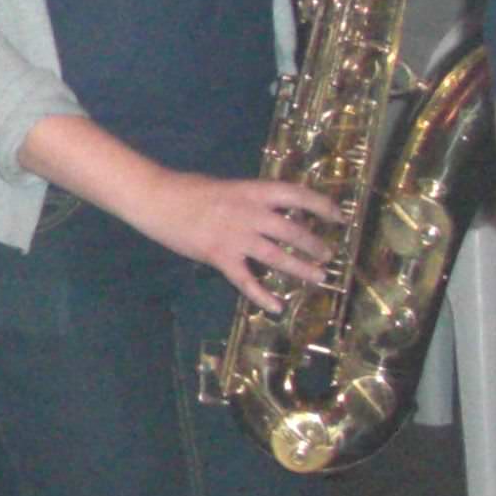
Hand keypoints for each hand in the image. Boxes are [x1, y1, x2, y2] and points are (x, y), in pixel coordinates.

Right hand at [117, 169, 338, 312]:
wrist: (156, 198)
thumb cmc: (189, 190)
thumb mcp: (227, 189)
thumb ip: (250, 202)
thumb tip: (276, 215)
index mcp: (251, 191)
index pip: (296, 195)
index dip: (322, 206)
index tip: (339, 216)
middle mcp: (249, 213)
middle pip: (292, 231)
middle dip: (315, 244)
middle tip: (328, 255)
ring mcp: (234, 236)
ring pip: (276, 256)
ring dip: (301, 268)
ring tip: (319, 277)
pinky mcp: (219, 256)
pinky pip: (245, 280)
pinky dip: (262, 295)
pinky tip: (276, 306)